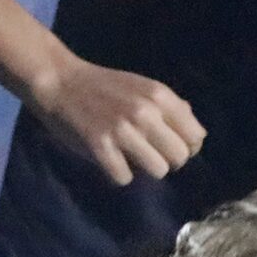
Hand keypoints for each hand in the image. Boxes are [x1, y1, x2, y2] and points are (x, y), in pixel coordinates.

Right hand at [28, 54, 204, 184]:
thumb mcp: (142, 86)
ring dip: (144, 168)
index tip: (167, 145)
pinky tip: (109, 158)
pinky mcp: (100, 145)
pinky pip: (125, 177)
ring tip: (129, 156)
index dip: (185, 146)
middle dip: (167, 160)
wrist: (60, 80)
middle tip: (147, 153)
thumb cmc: (103, 85)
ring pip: (158, 171)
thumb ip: (170, 107)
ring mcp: (123, 129)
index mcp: (160, 95)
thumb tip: (197, 132)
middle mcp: (146, 112)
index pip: (196, 137)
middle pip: (180, 158)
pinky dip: (118, 172)